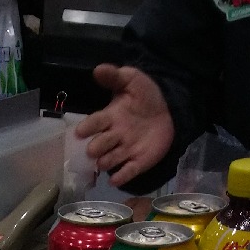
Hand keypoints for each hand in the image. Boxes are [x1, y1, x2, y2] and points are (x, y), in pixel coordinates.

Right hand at [75, 65, 174, 187]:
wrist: (169, 110)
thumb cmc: (145, 96)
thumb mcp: (132, 79)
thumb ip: (115, 76)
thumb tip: (97, 69)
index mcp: (110, 117)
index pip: (95, 123)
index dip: (87, 127)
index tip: (80, 132)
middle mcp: (114, 136)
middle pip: (99, 145)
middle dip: (95, 148)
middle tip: (92, 150)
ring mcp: (125, 150)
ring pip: (110, 160)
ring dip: (105, 162)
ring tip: (103, 163)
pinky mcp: (138, 162)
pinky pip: (128, 172)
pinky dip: (121, 177)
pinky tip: (115, 181)